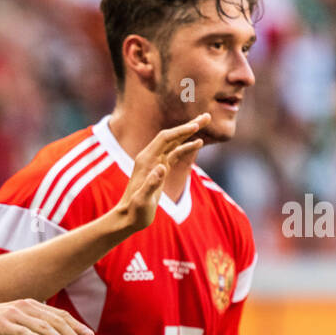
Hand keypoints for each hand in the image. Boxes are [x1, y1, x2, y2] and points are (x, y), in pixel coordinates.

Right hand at [0, 298, 93, 334]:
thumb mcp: (12, 330)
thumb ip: (30, 331)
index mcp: (28, 305)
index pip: (58, 315)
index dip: (75, 325)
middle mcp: (23, 306)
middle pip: (55, 320)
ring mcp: (12, 314)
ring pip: (44, 327)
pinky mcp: (0, 324)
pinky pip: (23, 332)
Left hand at [112, 113, 209, 232]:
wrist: (128, 218)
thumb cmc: (135, 211)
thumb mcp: (142, 200)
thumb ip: (151, 184)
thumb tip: (162, 168)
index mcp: (146, 160)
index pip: (165, 138)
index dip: (181, 131)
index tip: (197, 126)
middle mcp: (149, 157)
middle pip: (171, 135)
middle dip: (189, 126)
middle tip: (207, 116)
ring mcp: (155, 162)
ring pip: (174, 142)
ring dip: (190, 132)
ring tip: (206, 121)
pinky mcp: (160, 169)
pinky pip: (175, 153)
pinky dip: (186, 146)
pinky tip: (198, 142)